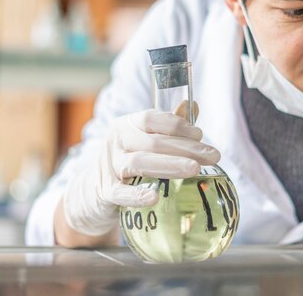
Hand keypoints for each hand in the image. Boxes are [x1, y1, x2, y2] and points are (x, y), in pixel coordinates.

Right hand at [62, 107, 219, 236]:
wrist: (90, 191)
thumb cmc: (125, 161)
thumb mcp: (143, 139)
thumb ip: (168, 125)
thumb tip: (194, 106)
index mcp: (126, 125)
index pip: (151, 118)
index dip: (177, 124)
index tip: (200, 135)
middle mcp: (116, 142)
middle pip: (152, 141)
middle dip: (186, 148)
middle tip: (213, 156)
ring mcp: (109, 166)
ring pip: (140, 162)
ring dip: (170, 165)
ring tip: (195, 169)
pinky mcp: (105, 192)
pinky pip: (121, 193)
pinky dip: (137, 195)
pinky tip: (155, 197)